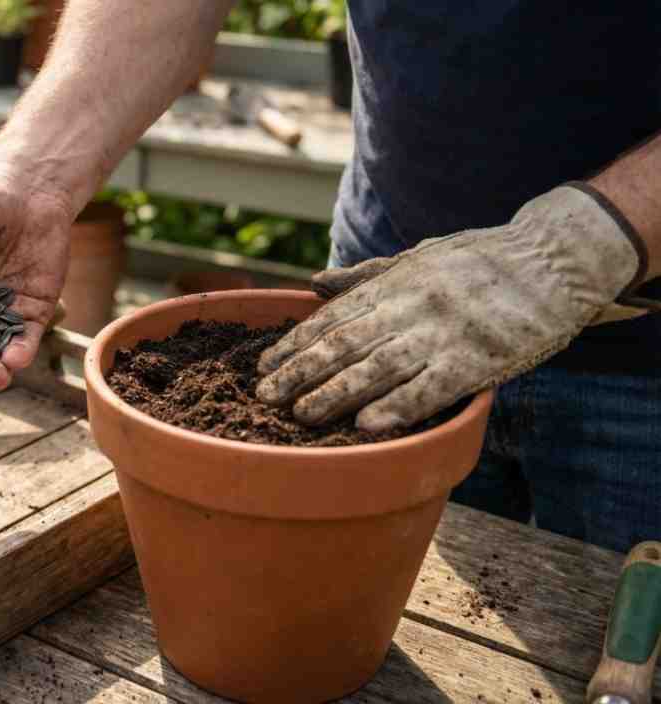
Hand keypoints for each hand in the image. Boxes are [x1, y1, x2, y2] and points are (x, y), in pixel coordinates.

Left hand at [256, 184, 644, 430]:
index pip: (333, 317)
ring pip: (378, 367)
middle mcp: (411, 306)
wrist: (556, 261)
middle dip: (300, 372)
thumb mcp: (420, 256)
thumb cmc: (482, 261)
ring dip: (335, 393)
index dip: (294, 343)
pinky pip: (431, 389)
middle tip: (264, 397)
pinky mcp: (478, 359)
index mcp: (395, 283)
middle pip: (345, 343)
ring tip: (300, 414)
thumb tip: (314, 283)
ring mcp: (444, 333)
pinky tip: (367, 425)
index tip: (263, 365)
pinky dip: (397, 407)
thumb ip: (367, 275)